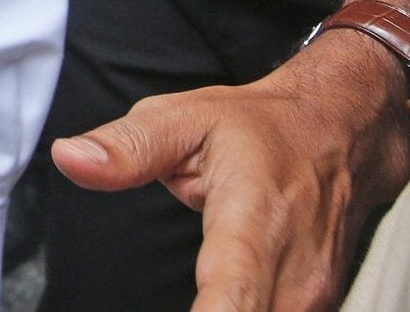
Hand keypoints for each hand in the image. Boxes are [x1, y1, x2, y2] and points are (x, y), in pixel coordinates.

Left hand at [50, 30, 409, 311]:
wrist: (340, 134)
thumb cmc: (258, 129)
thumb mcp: (184, 117)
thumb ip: (127, 149)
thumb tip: (69, 159)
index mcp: (254, 222)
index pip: (232, 298)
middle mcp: (294, 273)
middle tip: (176, 299)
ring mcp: (314, 299)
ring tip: (190, 297)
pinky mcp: (317, 311)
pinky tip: (212, 303)